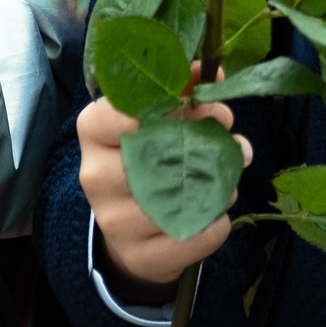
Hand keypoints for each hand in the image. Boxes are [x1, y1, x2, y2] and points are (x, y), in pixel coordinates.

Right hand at [79, 89, 250, 296]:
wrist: (130, 231)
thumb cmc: (147, 162)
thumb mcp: (157, 122)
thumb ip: (181, 93)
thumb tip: (212, 72)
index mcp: (93, 131)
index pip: (122, 109)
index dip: (170, 104)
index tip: (199, 104)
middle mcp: (95, 174)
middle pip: (156, 153)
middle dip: (204, 144)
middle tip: (232, 139)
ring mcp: (112, 219)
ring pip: (178, 198)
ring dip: (216, 187)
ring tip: (226, 182)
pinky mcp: (138, 255)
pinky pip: (192, 236)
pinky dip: (215, 224)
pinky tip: (214, 214)